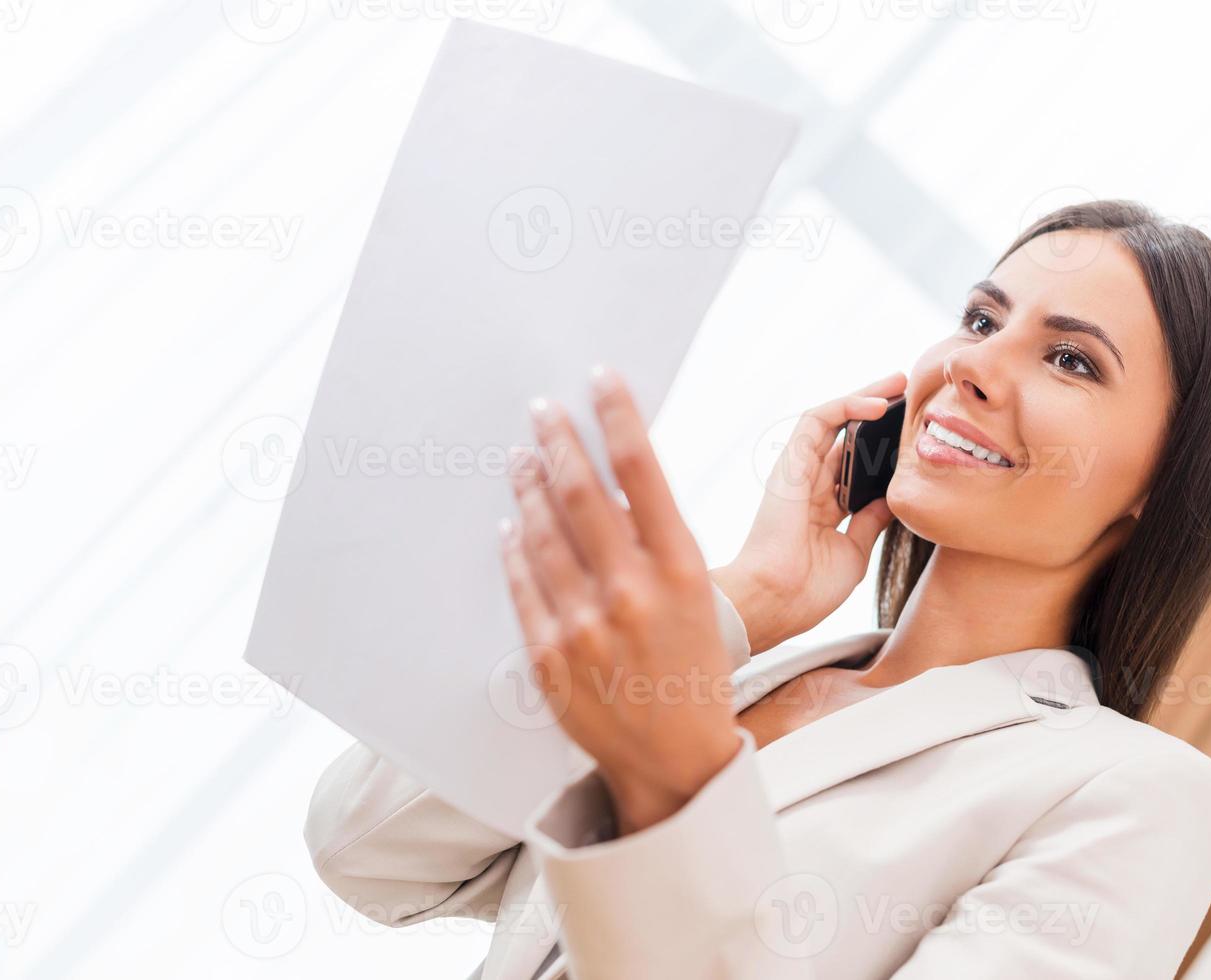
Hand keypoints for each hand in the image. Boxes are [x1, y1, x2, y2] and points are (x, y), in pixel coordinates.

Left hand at [498, 365, 741, 834]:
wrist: (675, 759)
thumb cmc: (693, 671)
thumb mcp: (698, 599)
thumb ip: (657, 544)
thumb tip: (614, 485)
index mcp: (681, 571)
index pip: (643, 471)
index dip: (617, 416)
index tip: (601, 380)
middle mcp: (632, 592)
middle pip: (584, 493)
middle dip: (559, 440)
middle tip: (542, 408)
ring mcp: (585, 624)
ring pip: (543, 533)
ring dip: (530, 486)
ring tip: (523, 455)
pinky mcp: (548, 654)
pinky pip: (522, 584)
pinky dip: (514, 547)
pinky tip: (512, 521)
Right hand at [712, 371, 907, 654]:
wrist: (778, 599)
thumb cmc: (808, 588)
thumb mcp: (854, 551)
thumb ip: (870, 521)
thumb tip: (891, 498)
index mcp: (821, 509)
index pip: (852, 466)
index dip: (879, 447)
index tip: (909, 434)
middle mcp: (808, 485)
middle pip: (845, 437)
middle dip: (875, 412)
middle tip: (907, 393)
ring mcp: (798, 472)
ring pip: (832, 420)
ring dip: (865, 397)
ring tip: (898, 384)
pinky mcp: (791, 462)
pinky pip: (818, 421)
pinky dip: (846, 406)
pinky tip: (877, 404)